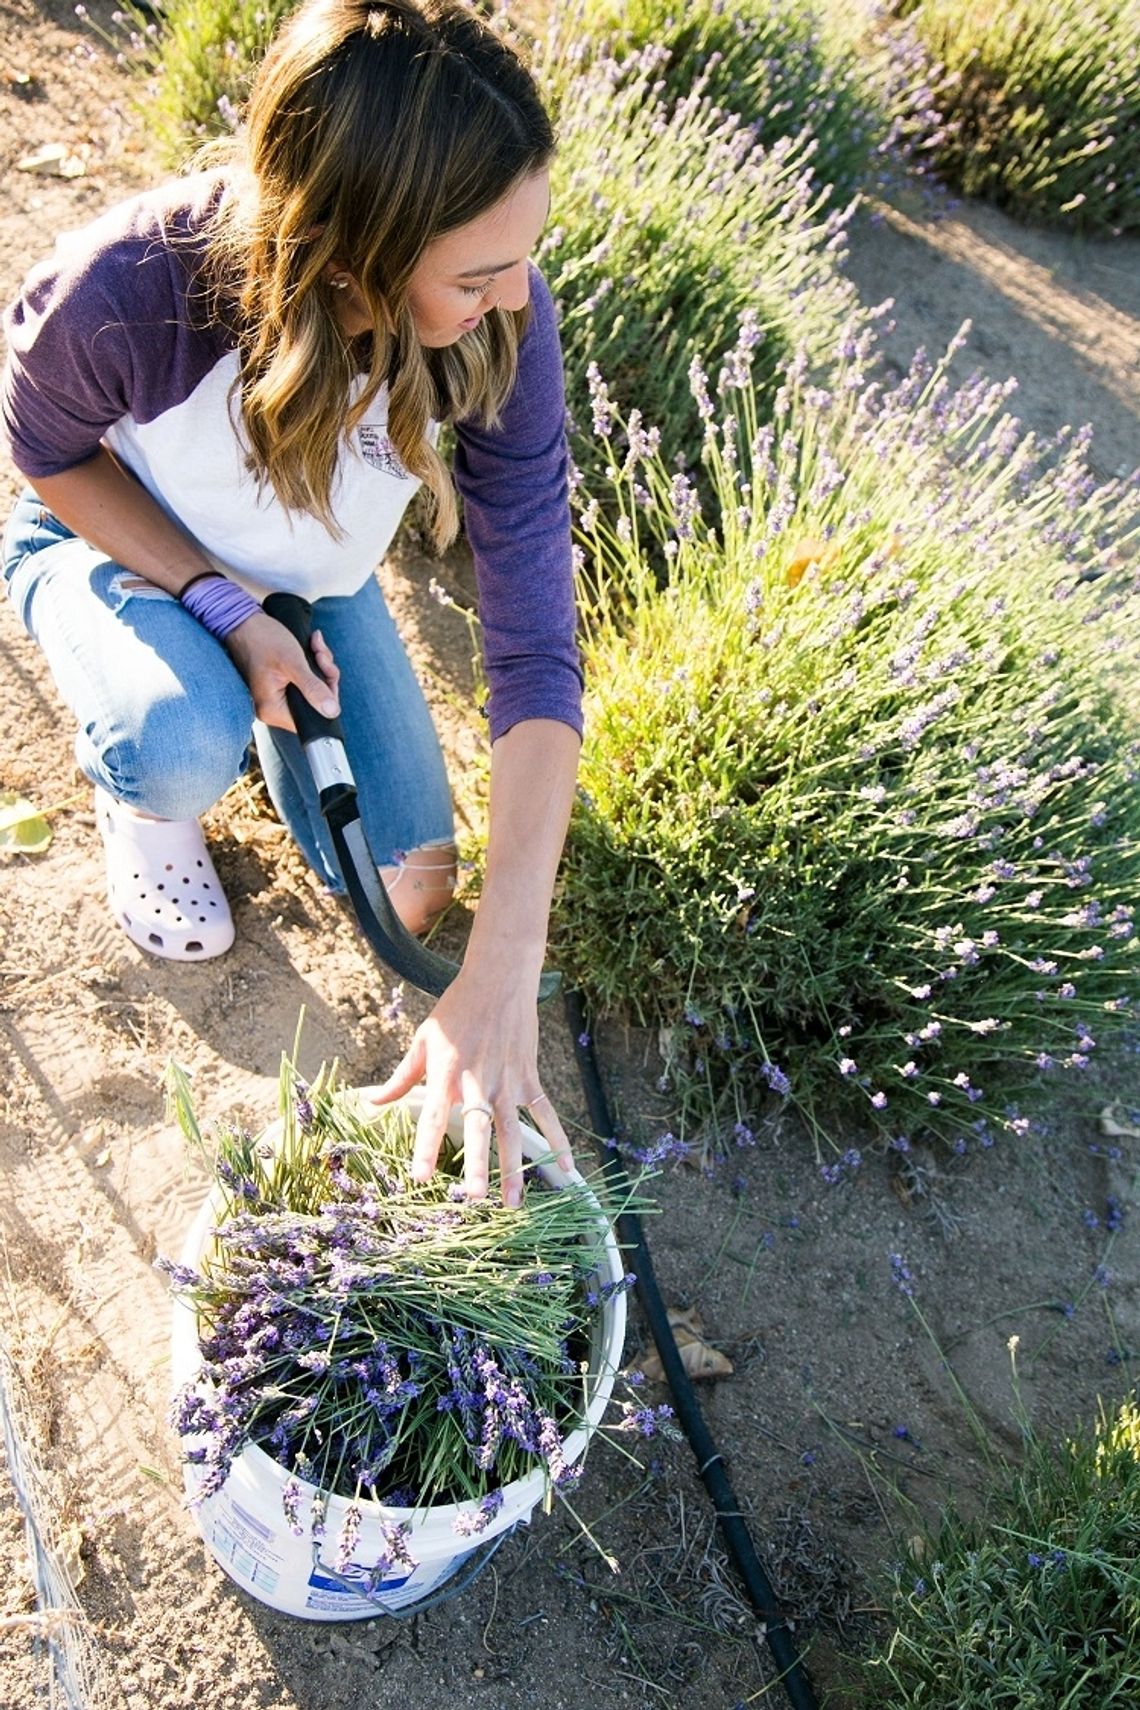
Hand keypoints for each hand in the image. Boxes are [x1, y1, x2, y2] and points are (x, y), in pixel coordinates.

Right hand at [224, 611, 339, 730]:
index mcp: (272, 710)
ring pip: (314, 689)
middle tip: (321, 655)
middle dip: (325, 677)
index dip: (327, 699)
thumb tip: (332, 711)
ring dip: (321, 665)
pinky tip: (312, 645)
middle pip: (316, 703)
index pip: (312, 717)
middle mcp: (274, 707)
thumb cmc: (263, 640)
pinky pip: (307, 679)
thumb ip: (312, 688)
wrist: (244, 620)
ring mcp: (278, 695)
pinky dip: (314, 662)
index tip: (328, 675)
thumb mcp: (292, 663)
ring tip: (315, 646)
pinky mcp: (282, 684)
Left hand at [366, 964, 574, 1205]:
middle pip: (479, 1129)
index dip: (426, 1146)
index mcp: (447, 1072)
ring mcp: (508, 1081)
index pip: (434, 1116)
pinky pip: (545, 1114)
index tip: (421, 1176)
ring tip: (513, 1204)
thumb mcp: (422, 1040)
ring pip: (513, 1131)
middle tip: (474, 1198)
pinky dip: (558, 1141)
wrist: (499, 979)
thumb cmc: (455, 1009)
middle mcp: (478, 1081)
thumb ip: (400, 1078)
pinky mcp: (529, 1077)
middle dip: (478, 1165)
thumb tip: (371, 1102)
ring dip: (514, 1168)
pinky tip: (566, 1170)